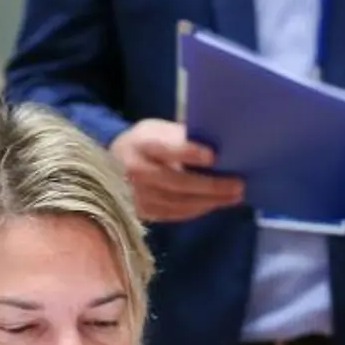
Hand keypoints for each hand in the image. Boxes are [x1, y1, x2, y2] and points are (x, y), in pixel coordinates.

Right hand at [108, 119, 243, 221]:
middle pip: (178, 182)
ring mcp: (139, 196)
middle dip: (211, 185)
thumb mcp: (154, 130)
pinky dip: (198, 209)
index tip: (213, 156)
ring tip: (235, 196)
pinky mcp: (144, 213)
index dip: (189, 153)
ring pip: (180, 202)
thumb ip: (179, 136)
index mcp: (141, 145)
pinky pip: (176, 214)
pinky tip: (215, 204)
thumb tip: (217, 140)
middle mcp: (137, 172)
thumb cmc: (142, 144)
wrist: (107, 167)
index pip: (167, 149)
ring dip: (210, 201)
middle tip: (238, 185)